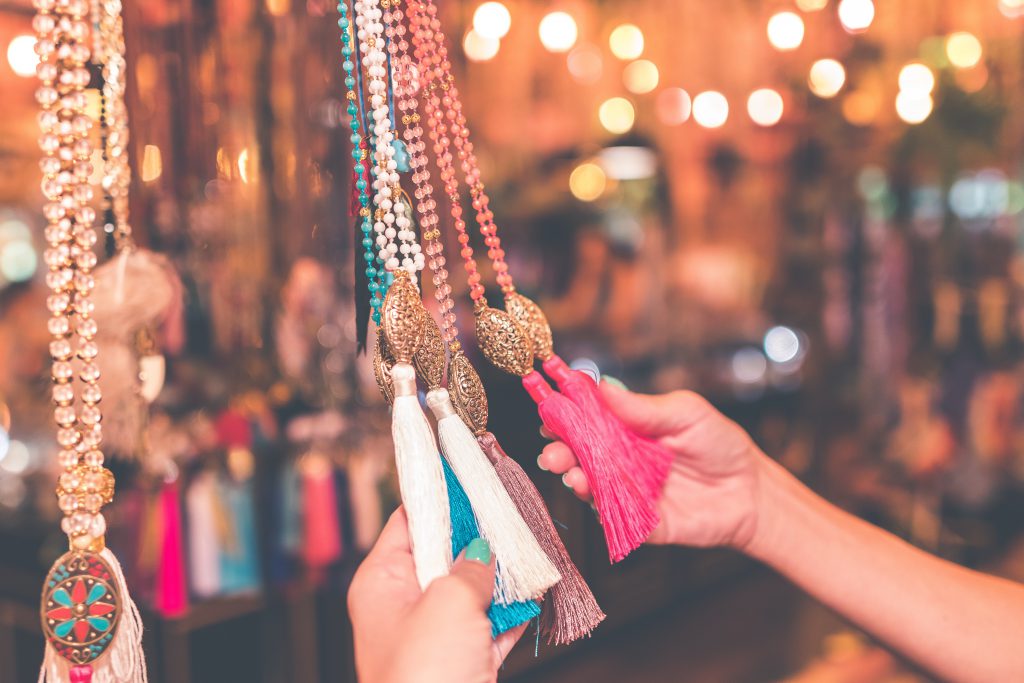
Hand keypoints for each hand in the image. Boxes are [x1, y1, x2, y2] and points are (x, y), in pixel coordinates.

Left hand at [348, 508, 526, 682]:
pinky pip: (488, 625)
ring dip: (498, 576)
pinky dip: (510, 611)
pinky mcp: (460, 660)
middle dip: (476, 539)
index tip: (467, 481)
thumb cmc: (422, 675)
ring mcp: (433, 635)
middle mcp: (403, 607)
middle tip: (507, 517)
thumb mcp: (450, 602)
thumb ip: (471, 568)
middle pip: (443, 556)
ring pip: (469, 591)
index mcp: (382, 583)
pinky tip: (531, 595)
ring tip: (527, 553)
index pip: (407, 524)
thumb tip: (484, 550)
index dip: (438, 501)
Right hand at [538, 383, 764, 549]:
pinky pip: (612, 517)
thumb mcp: (687, 414)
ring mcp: (626, 491)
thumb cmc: (720, 445)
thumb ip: (645, 407)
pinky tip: (592, 495)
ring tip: (571, 474)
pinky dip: (598, 508)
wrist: (750, 491)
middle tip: (551, 453)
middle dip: (560, 452)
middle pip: (580, 454)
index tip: (549, 410)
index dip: (566, 415)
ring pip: (590, 485)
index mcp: (626, 428)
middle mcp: (620, 459)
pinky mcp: (637, 522)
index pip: (587, 419)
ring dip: (575, 478)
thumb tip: (604, 388)